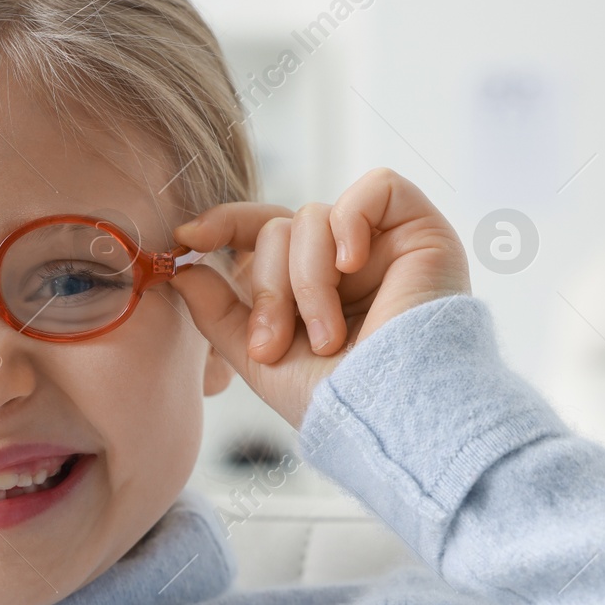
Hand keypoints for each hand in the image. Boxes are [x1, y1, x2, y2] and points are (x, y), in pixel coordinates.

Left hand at [167, 167, 470, 429]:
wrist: (391, 417)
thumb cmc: (334, 401)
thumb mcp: (259, 359)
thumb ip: (219, 311)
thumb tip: (183, 269)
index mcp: (309, 287)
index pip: (261, 234)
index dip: (224, 224)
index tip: (187, 238)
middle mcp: (345, 262)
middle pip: (278, 229)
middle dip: (267, 289)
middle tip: (274, 345)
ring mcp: (382, 245)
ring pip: (312, 216)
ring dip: (306, 281)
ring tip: (328, 337)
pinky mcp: (421, 231)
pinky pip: (375, 187)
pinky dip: (351, 222)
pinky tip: (353, 266)